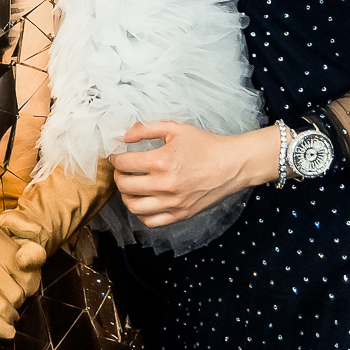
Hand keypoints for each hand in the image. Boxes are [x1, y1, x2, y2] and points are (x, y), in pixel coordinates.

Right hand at [0, 218, 38, 339]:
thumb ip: (18, 224)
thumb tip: (39, 232)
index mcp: (0, 249)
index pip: (30, 277)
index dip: (29, 283)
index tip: (21, 282)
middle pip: (18, 296)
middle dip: (17, 299)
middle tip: (9, 295)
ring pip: (4, 311)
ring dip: (8, 315)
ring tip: (6, 312)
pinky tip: (2, 330)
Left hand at [109, 120, 275, 227]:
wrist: (233, 164)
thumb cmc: (206, 145)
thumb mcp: (176, 128)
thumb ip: (146, 129)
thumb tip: (123, 136)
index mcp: (162, 161)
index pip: (124, 164)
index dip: (115, 158)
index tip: (117, 156)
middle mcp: (165, 185)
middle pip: (124, 186)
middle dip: (118, 175)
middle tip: (122, 169)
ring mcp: (173, 203)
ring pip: (133, 206)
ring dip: (126, 195)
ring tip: (131, 186)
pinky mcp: (181, 214)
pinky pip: (150, 221)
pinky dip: (141, 213)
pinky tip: (144, 201)